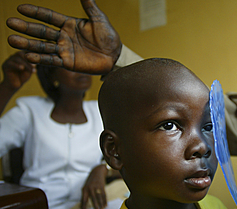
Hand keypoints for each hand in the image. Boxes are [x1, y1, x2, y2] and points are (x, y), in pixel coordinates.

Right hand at [1, 51, 34, 90]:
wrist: (15, 85)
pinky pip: (11, 63)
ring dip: (26, 64)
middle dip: (29, 59)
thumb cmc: (23, 76)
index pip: (26, 51)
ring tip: (31, 70)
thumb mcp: (29, 70)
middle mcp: (14, 56)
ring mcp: (9, 60)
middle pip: (21, 54)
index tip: (38, 59)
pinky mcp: (5, 65)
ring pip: (17, 58)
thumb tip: (36, 60)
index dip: (32, 54)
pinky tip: (22, 68)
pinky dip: (17, 65)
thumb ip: (32, 65)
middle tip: (34, 66)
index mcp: (20, 56)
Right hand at [6, 0, 121, 74]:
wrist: (116, 56)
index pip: (48, 17)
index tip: (21, 8)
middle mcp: (63, 37)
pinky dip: (40, 59)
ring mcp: (64, 50)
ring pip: (42, 46)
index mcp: (69, 24)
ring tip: (12, 40)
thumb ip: (89, 6)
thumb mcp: (99, 19)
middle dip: (26, 27)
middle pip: (41, 31)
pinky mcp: (68, 63)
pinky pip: (52, 60)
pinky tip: (29, 56)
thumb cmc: (109, 37)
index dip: (36, 12)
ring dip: (28, 44)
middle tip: (10, 23)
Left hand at [81, 164, 107, 208]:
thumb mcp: (85, 187)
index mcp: (84, 189)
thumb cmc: (90, 182)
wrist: (97, 172)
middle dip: (96, 207)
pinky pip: (104, 195)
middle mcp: (90, 188)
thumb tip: (83, 206)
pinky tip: (106, 206)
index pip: (83, 200)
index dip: (83, 208)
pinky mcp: (102, 186)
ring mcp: (97, 187)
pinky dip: (105, 201)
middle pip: (93, 199)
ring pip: (100, 197)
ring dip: (101, 205)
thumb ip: (84, 195)